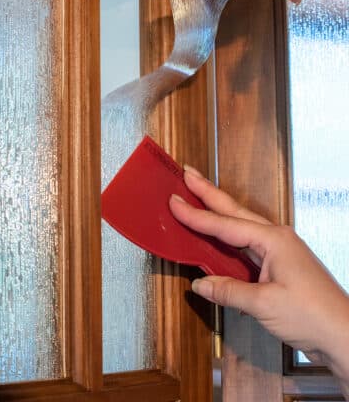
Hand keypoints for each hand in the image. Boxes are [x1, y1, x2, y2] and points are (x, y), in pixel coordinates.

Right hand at [169, 166, 348, 395]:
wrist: (342, 334)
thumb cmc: (313, 315)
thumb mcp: (264, 304)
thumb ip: (229, 291)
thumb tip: (201, 284)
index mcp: (273, 240)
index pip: (225, 225)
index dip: (196, 214)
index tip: (175, 201)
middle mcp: (276, 238)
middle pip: (234, 211)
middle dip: (209, 192)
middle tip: (188, 173)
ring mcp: (279, 250)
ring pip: (240, 225)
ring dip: (218, 211)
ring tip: (198, 196)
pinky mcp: (279, 264)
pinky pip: (247, 244)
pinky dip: (228, 237)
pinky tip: (218, 238)